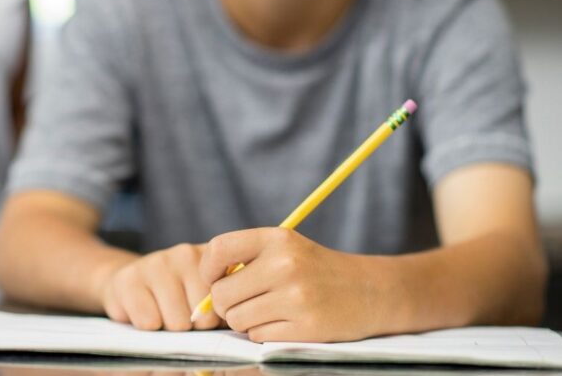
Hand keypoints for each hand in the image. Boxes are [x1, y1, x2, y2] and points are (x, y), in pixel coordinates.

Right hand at [99, 243, 220, 330]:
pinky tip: (144, 311)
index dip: (215, 320)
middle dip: (193, 326)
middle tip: (180, 315)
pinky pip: (149, 322)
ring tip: (162, 313)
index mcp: (213, 258)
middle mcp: (186, 254)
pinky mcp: (129, 278)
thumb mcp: (206, 297)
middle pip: (203, 318)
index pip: (226, 305)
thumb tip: (231, 325)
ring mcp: (157, 262)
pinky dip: (147, 326)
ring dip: (169, 328)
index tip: (205, 314)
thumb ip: (224, 307)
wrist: (130, 282)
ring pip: (177, 323)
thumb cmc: (176, 297)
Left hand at [200, 228, 393, 342]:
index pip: (218, 249)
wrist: (370, 290)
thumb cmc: (316, 270)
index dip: (208, 269)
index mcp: (277, 238)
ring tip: (270, 311)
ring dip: (246, 321)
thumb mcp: (286, 248)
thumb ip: (246, 260)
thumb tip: (204, 291)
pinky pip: (258, 336)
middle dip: (226, 305)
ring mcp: (297, 297)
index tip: (216, 279)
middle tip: (245, 302)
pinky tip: (286, 323)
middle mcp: (285, 265)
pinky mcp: (306, 327)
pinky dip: (265, 334)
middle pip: (222, 295)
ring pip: (237, 319)